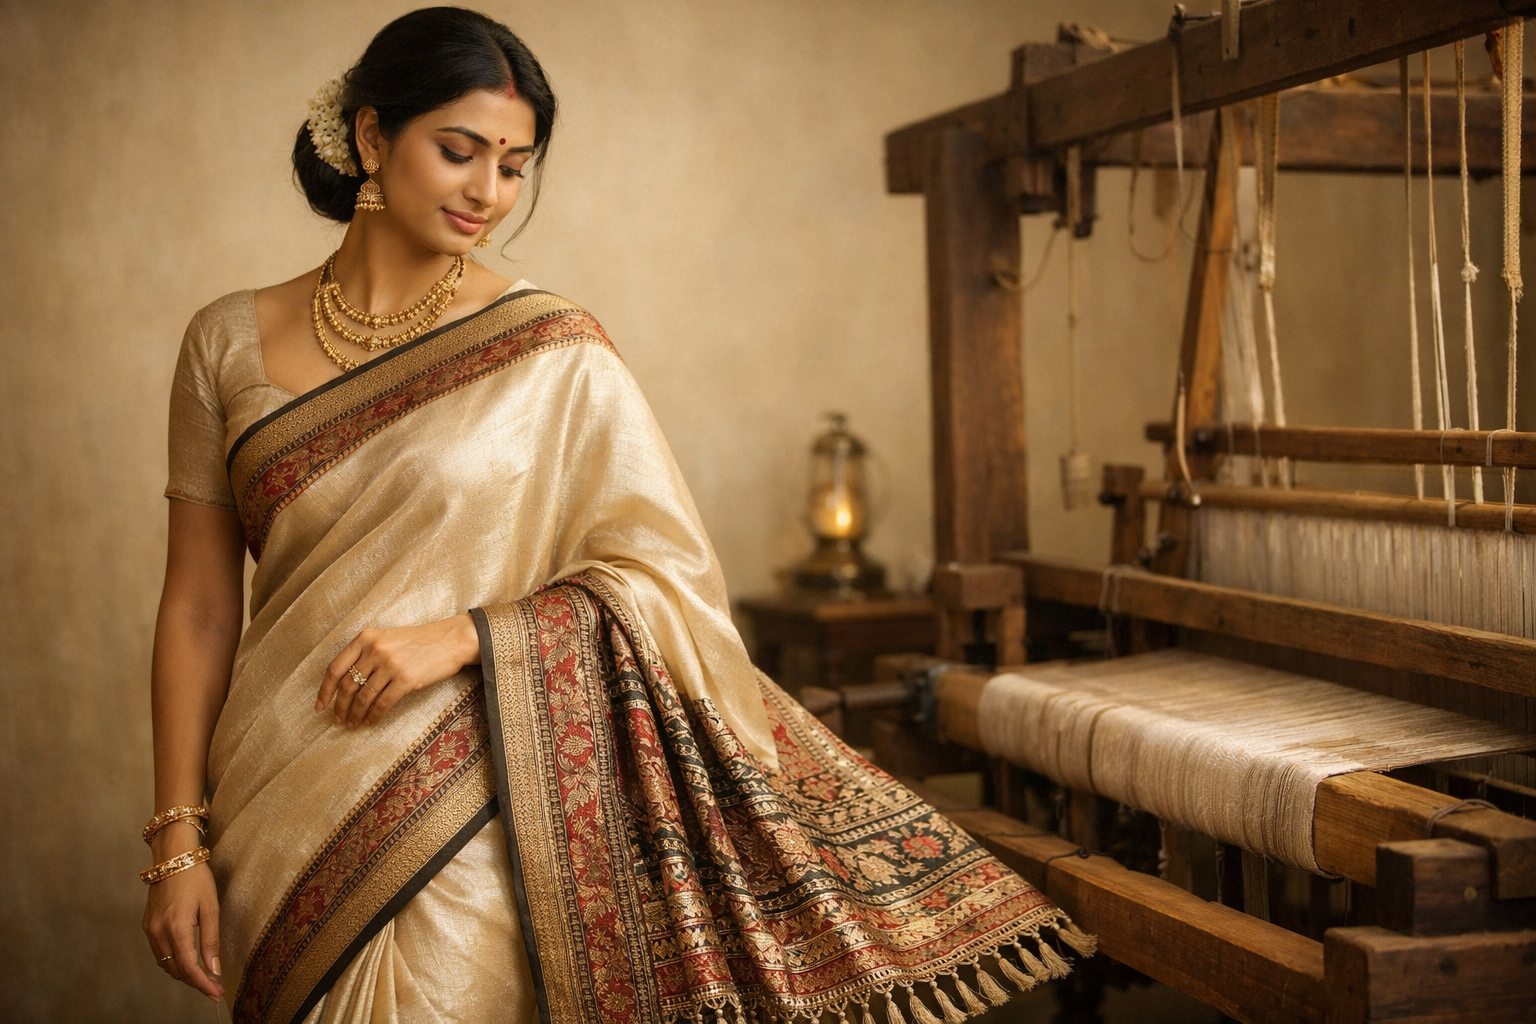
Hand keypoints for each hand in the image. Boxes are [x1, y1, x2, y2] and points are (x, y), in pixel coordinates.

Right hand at [142, 837, 222, 1001]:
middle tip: (214, 988)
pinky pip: (159, 952)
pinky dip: (173, 961)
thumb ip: (211, 940)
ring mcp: (149, 929)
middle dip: (194, 982)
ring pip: (165, 963)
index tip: (216, 994)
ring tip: (204, 977)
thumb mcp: (211, 907)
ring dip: (183, 973)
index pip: (188, 967)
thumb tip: (214, 969)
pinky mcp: (147, 925)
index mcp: (176, 928)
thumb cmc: (197, 878)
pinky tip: (187, 961)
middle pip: (175, 969)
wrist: (173, 857)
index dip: (202, 984)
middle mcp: (158, 932)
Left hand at [317, 613, 480, 727]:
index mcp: (366, 638)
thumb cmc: (419, 641)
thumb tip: (347, 683)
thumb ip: (367, 653)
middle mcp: (375, 651)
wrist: (450, 640)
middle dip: (340, 707)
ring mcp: (390, 665)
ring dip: (355, 715)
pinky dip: (374, 716)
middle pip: (347, 686)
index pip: (335, 668)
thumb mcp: (388, 638)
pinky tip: (370, 722)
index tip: (319, 706)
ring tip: (353, 724)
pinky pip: (382, 704)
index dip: (324, 691)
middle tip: (338, 720)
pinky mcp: (405, 680)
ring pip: (363, 698)